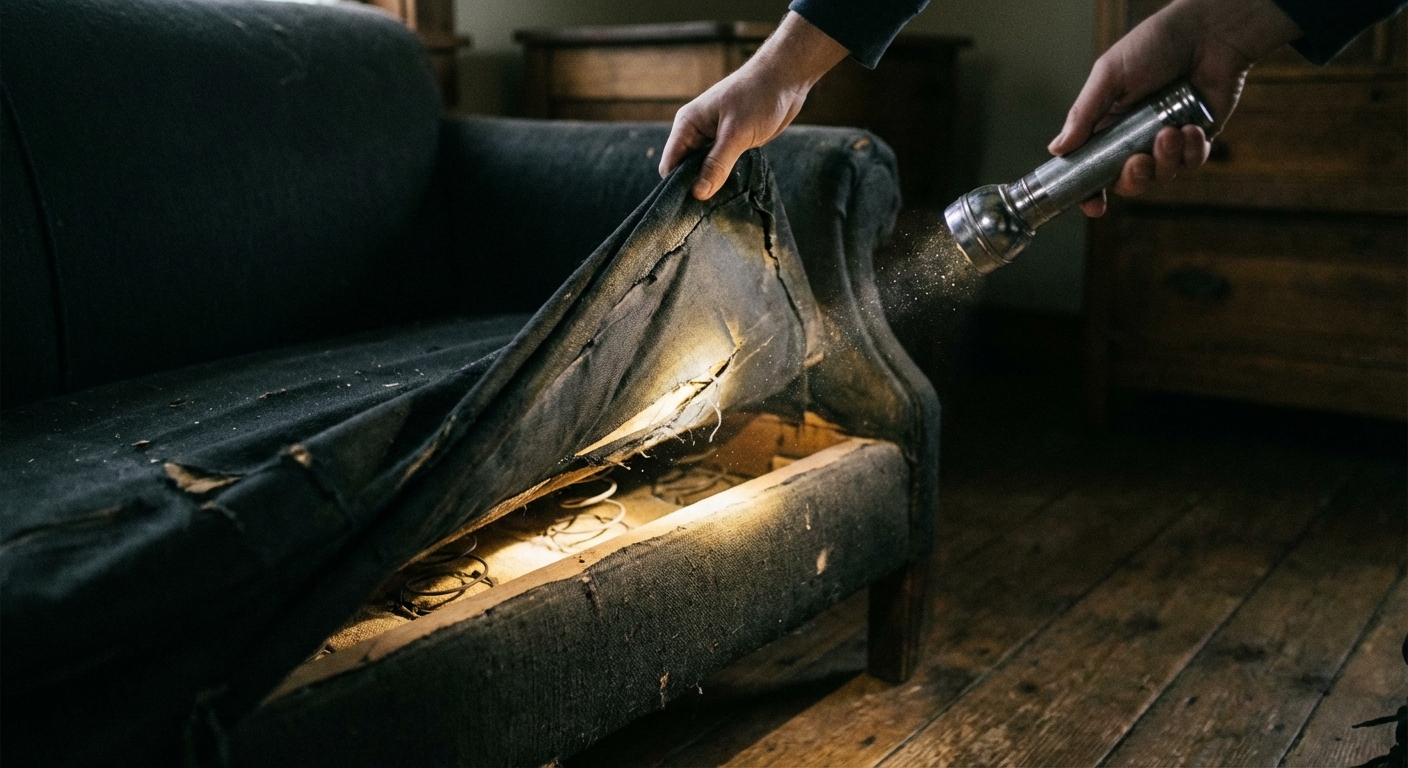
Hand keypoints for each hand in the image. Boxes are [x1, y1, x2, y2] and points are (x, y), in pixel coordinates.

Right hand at [660, 12, 847, 199]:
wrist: (785, 78)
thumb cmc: (758, 97)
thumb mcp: (736, 133)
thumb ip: (716, 164)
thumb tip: (698, 193)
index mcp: (688, 124)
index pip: (670, 164)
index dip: (677, 186)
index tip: (690, 208)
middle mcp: (696, 132)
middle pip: (686, 170)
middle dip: (695, 188)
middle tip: (708, 212)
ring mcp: (714, 138)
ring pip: (704, 170)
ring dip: (712, 184)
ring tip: (722, 205)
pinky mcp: (731, 143)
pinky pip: (721, 167)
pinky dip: (725, 178)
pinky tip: (733, 192)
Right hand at [1049, 0, 1301, 215]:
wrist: (1209, 33)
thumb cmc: (1155, 45)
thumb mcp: (1109, 75)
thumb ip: (1084, 114)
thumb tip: (1057, 149)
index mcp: (1108, 124)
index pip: (1092, 168)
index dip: (1091, 191)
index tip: (1094, 205)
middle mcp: (1135, 137)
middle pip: (1127, 181)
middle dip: (1132, 178)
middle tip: (1138, 160)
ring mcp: (1167, 140)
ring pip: (1161, 176)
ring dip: (1165, 160)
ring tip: (1171, 131)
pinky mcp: (1197, 139)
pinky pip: (1191, 162)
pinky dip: (1191, 151)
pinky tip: (1192, 127)